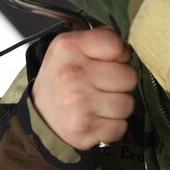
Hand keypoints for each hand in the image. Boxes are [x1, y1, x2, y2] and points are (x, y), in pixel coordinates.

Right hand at [31, 28, 137, 149]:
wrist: (40, 115)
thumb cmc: (62, 78)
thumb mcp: (72, 47)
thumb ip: (101, 40)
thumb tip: (128, 50)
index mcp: (69, 47)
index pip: (117, 46)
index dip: (121, 54)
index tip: (112, 61)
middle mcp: (71, 74)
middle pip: (129, 77)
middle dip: (122, 83)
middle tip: (104, 85)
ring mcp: (78, 103)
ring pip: (128, 104)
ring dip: (119, 106)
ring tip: (100, 103)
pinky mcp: (84, 129)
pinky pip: (121, 127)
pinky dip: (113, 126)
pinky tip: (98, 119)